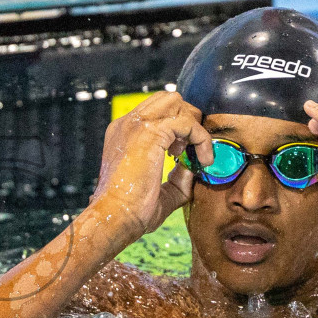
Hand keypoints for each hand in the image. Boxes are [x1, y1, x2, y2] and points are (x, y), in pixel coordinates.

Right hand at [90, 91, 212, 238]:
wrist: (114, 218)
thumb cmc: (130, 211)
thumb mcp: (160, 192)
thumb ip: (178, 178)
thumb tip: (195, 168)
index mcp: (123, 134)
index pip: (156, 112)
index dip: (176, 128)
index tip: (182, 153)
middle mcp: (127, 124)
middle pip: (167, 99)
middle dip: (186, 119)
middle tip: (191, 149)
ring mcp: (136, 125)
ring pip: (176, 102)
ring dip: (192, 124)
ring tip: (196, 153)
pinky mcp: (150, 132)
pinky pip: (187, 121)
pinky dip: (201, 138)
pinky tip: (203, 160)